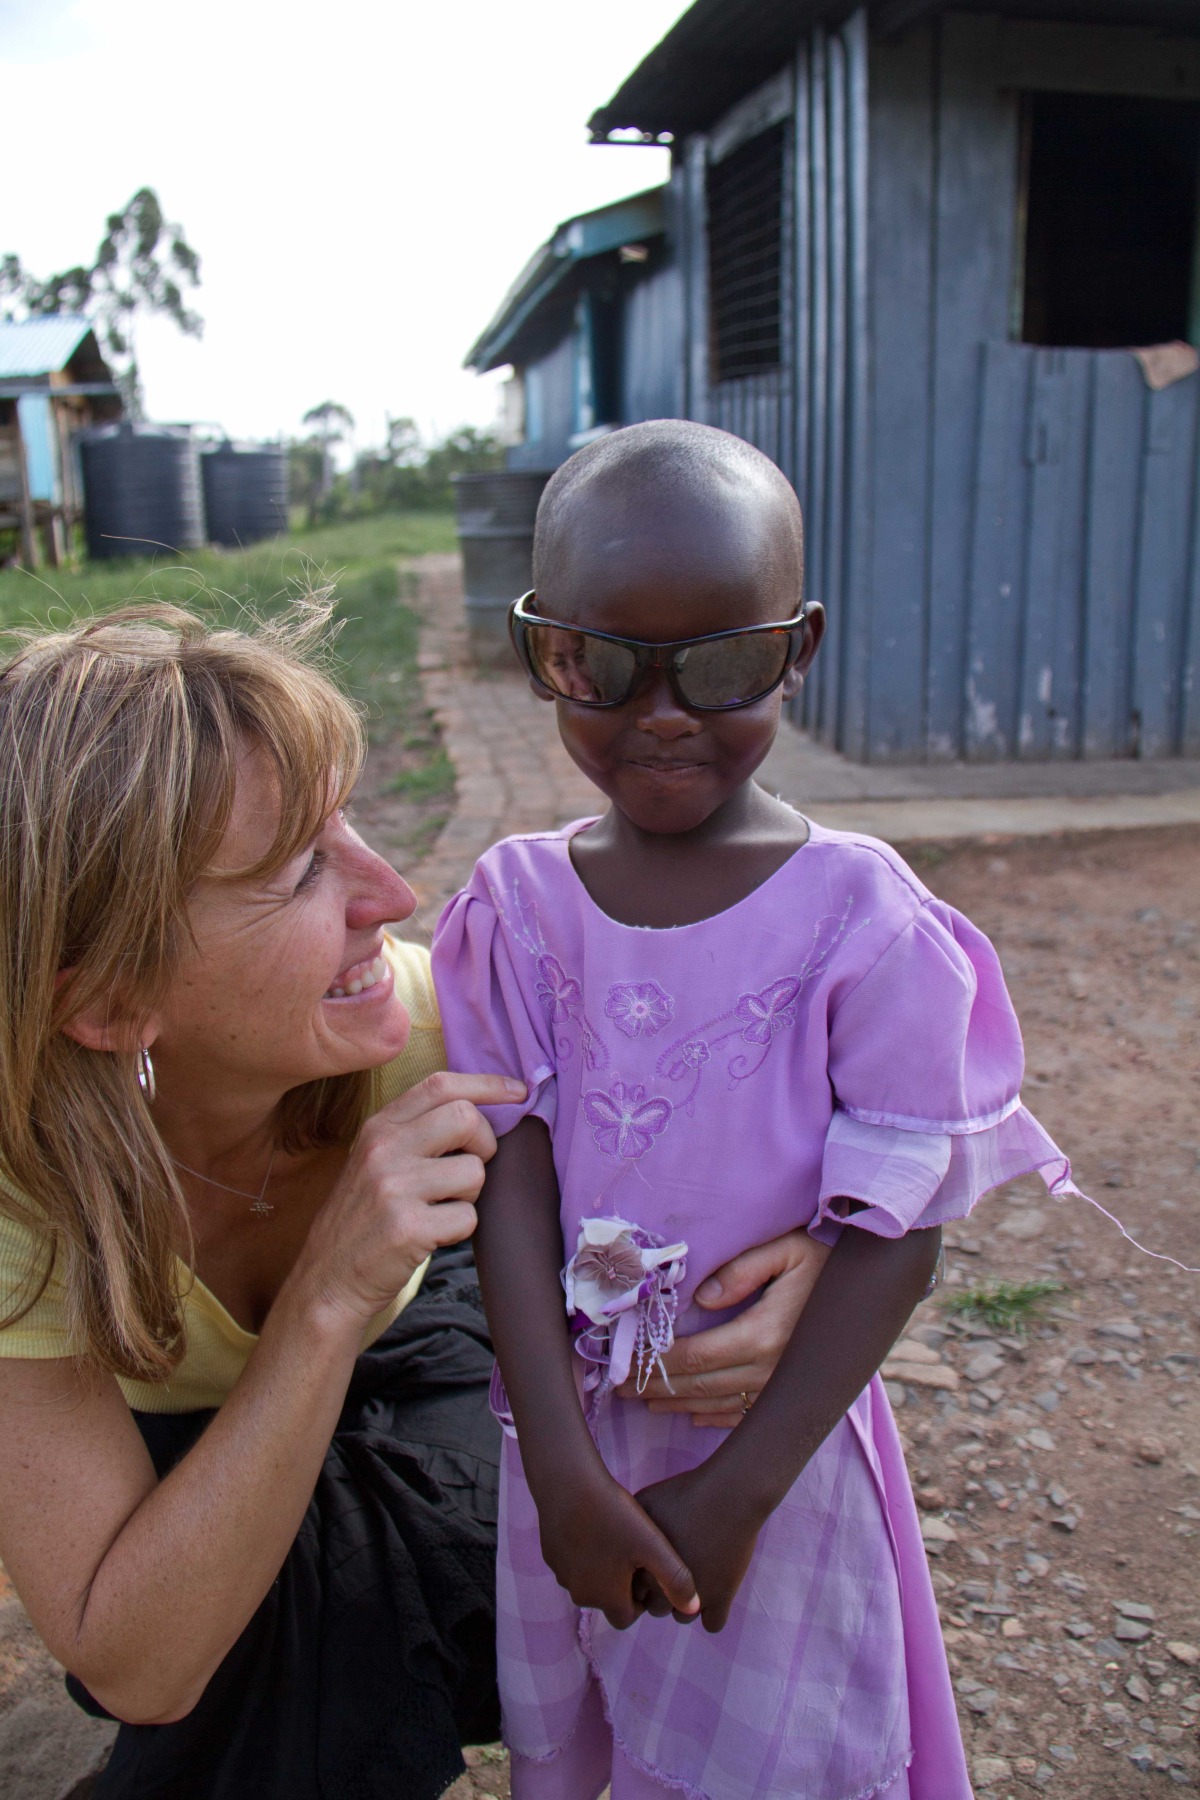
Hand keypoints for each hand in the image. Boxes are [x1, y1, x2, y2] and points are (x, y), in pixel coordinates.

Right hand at [290, 1070, 524, 1326]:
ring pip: (474, 1171)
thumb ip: (416, 1132)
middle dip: (484, 1144)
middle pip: (465, 1118)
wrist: (328, 1279)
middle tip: (471, 1167)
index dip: (486, 1084)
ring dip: (470, 1195)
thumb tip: (481, 1111)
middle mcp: (383, 1149)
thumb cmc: (363, 1219)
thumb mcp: (375, 1160)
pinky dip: (460, 1230)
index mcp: (378, 1127)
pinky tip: (432, 1236)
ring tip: (440, 1209)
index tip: (518, 1091)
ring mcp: (394, 1187)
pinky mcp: (408, 1227)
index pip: (440, 1085)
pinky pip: (468, 1217)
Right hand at [536, 1467, 698, 1631]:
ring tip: (617, 1535)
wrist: (567, 1484)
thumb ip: (675, 1580)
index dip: (642, 1599)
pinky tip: (595, 1525)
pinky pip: (574, 1563)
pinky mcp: (551, 1555)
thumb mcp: (652, 1545)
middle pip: (608, 1600)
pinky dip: (585, 1552)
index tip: (649, 1570)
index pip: (628, 1616)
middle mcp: (580, 1594)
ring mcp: (562, 1574)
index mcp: (606, 1598)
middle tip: (635, 1551)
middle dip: (623, 1584)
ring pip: (590, 1580)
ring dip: (603, 1567)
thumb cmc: (612, 1515)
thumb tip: (694, 1610)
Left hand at [617, 1229, 831, 1427]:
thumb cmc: (825, 1257)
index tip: (622, 1364)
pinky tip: (689, 1414)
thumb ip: (742, 1269)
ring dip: (677, 1405)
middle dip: (655, 1387)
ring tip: (642, 1401)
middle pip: (700, 1385)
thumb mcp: (786, 1248)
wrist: (873, 1289)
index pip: (695, 1356)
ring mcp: (782, 1389)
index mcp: (765, 1334)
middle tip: (618, 1387)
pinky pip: (745, 1415)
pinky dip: (713, 1418)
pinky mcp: (791, 1396)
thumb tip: (700, 1299)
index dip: (655, 1364)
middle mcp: (772, 1370)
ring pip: (718, 1405)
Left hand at [635, 1465, 760, 1632]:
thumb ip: (630, 1529)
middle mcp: (664, 1589)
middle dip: (662, 1592)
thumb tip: (620, 1544)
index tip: (653, 1563)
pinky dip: (711, 1611)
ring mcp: (694, 1597)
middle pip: (656, 1608)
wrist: (728, 1494)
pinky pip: (712, 1624)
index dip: (643, 1578)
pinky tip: (713, 1589)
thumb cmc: (685, 1494)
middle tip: (675, 1566)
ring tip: (695, 1573)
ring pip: (683, 1617)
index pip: (633, 1593)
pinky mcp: (722, 1598)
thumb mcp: (645, 1503)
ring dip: (685, 1602)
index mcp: (643, 1568)